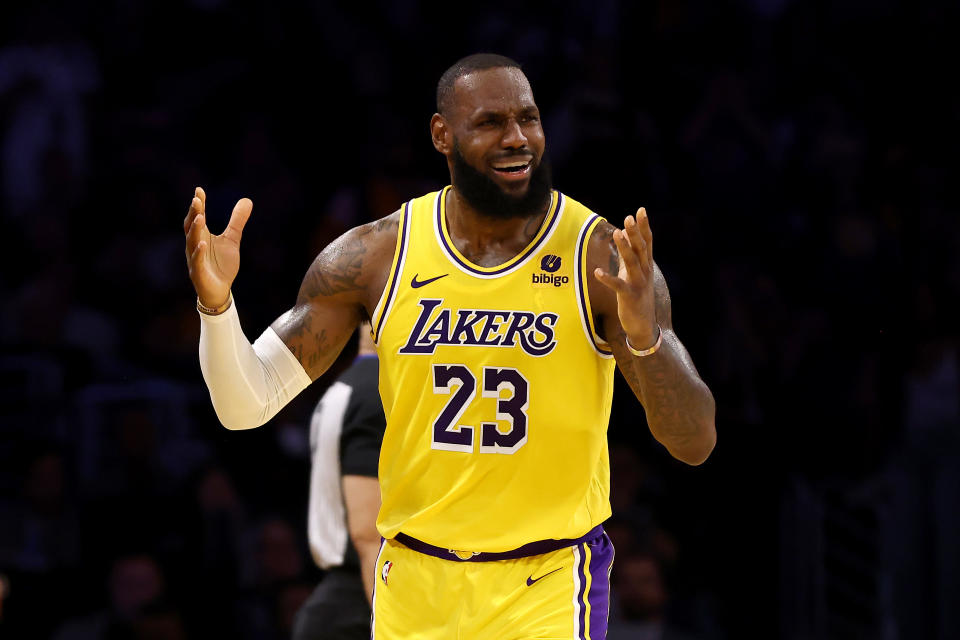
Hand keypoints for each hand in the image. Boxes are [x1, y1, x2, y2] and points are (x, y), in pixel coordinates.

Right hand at [183, 186, 251, 308]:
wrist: (219, 290)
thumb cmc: (221, 264)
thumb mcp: (232, 240)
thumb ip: (237, 221)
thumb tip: (247, 200)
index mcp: (201, 236)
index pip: (198, 217)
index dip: (198, 204)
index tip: (199, 190)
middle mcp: (194, 245)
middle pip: (191, 227)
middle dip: (194, 213)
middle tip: (196, 200)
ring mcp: (195, 259)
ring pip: (192, 242)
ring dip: (195, 229)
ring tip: (200, 217)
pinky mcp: (198, 273)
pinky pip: (197, 261)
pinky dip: (199, 252)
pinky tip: (202, 244)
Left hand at [594, 208, 657, 348]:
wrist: (644, 326)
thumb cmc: (638, 298)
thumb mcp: (635, 274)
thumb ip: (630, 256)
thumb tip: (624, 236)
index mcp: (646, 265)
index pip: (647, 242)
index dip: (644, 226)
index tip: (641, 210)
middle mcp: (645, 272)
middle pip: (641, 248)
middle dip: (635, 232)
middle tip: (629, 217)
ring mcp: (638, 284)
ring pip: (632, 262)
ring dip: (624, 248)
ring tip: (617, 233)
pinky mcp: (629, 297)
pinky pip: (617, 286)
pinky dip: (607, 279)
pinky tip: (597, 272)